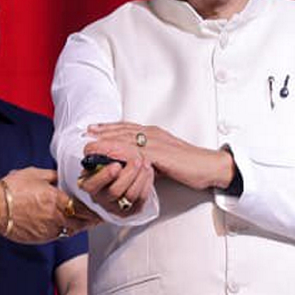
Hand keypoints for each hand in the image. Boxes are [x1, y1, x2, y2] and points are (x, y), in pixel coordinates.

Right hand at [1, 167, 98, 243]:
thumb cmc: (12, 188)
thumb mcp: (35, 174)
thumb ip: (53, 176)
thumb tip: (61, 177)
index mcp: (58, 200)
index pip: (84, 208)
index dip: (94, 210)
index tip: (100, 210)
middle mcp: (57, 218)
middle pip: (81, 223)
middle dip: (90, 221)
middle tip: (95, 218)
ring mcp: (48, 230)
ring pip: (70, 231)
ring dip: (77, 227)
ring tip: (80, 222)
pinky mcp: (39, 238)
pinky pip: (56, 236)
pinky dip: (62, 231)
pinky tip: (61, 226)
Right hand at [78, 143, 155, 219]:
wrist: (119, 176)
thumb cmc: (107, 164)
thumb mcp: (97, 155)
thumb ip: (95, 149)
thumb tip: (94, 147)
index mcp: (88, 184)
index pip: (92, 185)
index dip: (105, 176)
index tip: (116, 165)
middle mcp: (101, 199)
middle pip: (114, 191)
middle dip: (128, 174)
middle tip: (136, 160)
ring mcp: (118, 206)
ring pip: (130, 195)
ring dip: (140, 176)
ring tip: (144, 162)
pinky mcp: (133, 208)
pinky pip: (142, 197)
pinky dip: (147, 181)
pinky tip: (147, 170)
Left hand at [87, 122, 235, 191]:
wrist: (209, 167)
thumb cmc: (188, 165)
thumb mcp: (163, 158)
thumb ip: (148, 157)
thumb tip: (134, 163)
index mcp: (153, 134)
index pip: (127, 127)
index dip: (108, 127)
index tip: (92, 128)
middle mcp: (153, 134)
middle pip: (122, 130)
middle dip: (102, 131)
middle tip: (85, 132)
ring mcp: (156, 143)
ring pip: (125, 139)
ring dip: (105, 141)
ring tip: (89, 144)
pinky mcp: (160, 154)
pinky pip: (135, 152)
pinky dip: (120, 152)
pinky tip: (108, 155)